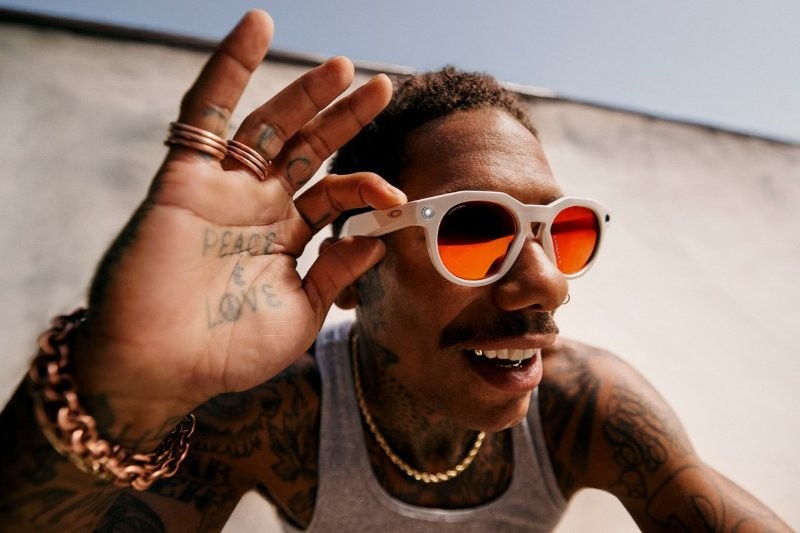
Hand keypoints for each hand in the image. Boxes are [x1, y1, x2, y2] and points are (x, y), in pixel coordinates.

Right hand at [72, 10, 404, 427]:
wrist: (160, 369)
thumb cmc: (228, 351)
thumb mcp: (302, 315)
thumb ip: (337, 272)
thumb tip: (377, 236)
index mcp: (286, 237)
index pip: (333, 194)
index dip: (367, 187)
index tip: (398, 197)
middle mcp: (258, 207)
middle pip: (308, 148)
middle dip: (343, 117)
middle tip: (381, 86)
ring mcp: (224, 189)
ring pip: (268, 126)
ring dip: (303, 94)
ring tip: (342, 67)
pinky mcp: (187, 178)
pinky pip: (206, 113)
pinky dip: (227, 69)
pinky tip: (256, 30)